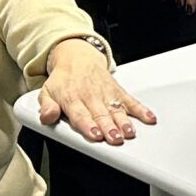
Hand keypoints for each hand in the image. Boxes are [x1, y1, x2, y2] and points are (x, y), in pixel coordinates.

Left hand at [37, 40, 157, 144]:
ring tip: (129, 132)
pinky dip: (141, 109)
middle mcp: (91, 96)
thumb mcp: (47, 92)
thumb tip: (46, 117)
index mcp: (72, 99)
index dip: (89, 125)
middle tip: (115, 139)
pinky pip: (130, 100)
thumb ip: (46, 107)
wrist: (77, 57)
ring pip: (116, 110)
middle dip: (109, 128)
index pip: (81, 115)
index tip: (95, 135)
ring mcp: (106, 94)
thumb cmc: (63, 80)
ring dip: (124, 122)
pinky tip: (148, 118)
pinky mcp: (117, 91)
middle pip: (101, 115)